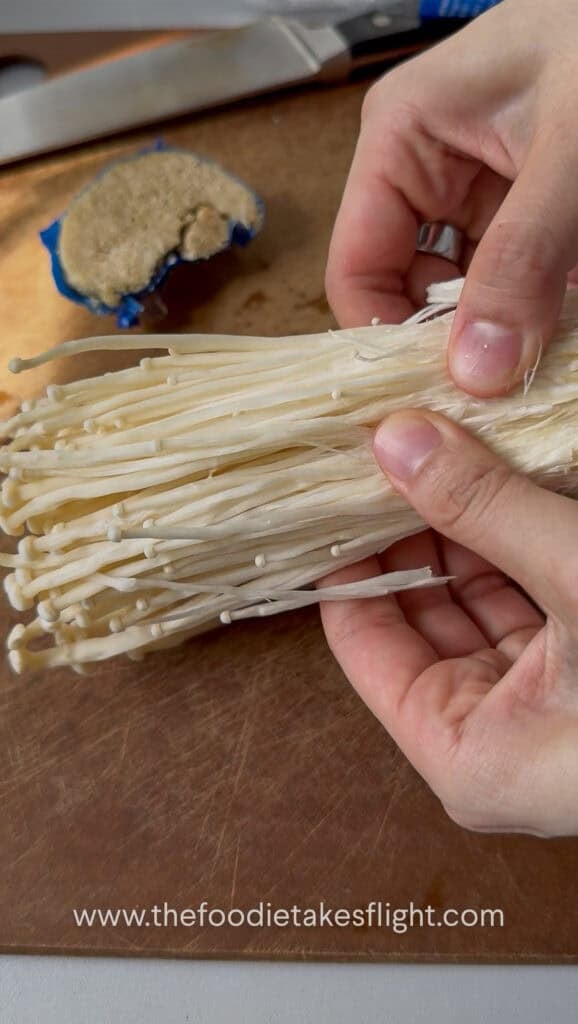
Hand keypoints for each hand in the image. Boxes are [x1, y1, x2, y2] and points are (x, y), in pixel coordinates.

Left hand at [320, 411, 577, 835]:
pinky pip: (527, 598)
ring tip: (443, 442)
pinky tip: (501, 475)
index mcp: (465, 755)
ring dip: (467, 522)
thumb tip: (399, 441)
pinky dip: (514, 540)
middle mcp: (493, 738)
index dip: (345, 551)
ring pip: (477, 597)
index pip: (362, 638)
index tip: (335, 476)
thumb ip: (486, 510)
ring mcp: (541, 707)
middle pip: (420, 611)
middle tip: (393, 441)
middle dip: (413, 522)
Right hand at [326, 0, 577, 396]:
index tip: (431, 397)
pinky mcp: (524, 219)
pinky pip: (511, 288)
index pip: (357, 267)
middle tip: (487, 396)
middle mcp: (427, 174)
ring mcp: (478, 199)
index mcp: (401, 138)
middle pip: (407, 292)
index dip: (384, 337)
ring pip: (462, 301)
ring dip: (493, 340)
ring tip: (522, 372)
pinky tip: (545, 345)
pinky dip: (529, 322)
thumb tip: (477, 370)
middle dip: (446, 346)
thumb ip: (524, 256)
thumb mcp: (569, 148)